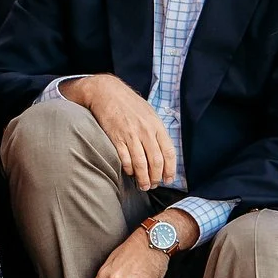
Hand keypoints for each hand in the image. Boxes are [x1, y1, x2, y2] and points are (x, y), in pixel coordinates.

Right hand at [63, 75, 177, 190]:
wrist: (106, 92)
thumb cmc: (128, 104)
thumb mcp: (148, 113)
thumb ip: (156, 131)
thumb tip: (163, 151)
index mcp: (156, 125)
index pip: (168, 152)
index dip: (170, 169)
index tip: (169, 179)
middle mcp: (145, 131)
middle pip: (156, 161)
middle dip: (156, 177)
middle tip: (154, 185)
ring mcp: (130, 134)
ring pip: (141, 163)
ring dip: (143, 178)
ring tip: (143, 185)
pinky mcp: (116, 137)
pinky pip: (124, 158)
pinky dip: (128, 169)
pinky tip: (129, 172)